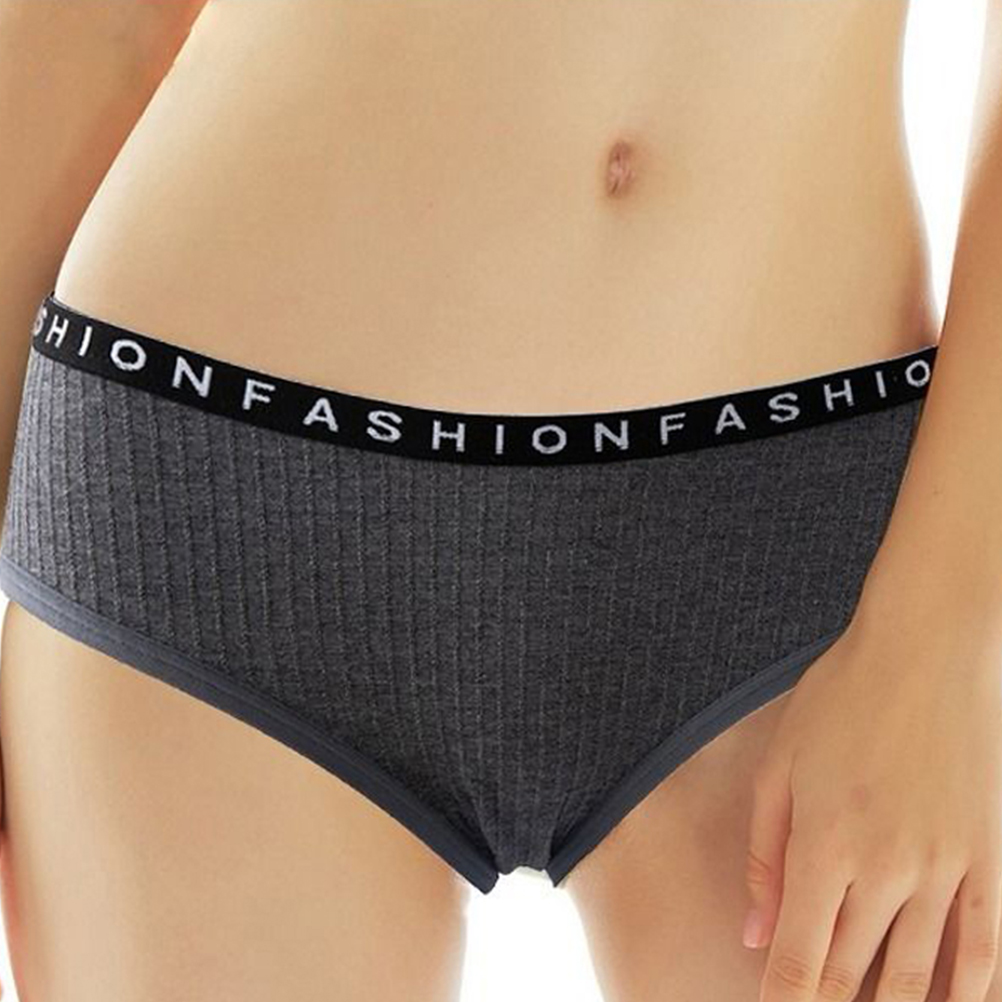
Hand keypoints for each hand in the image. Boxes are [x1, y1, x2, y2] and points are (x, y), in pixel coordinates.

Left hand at [742, 617, 1001, 1001]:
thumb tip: (756, 934)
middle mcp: (885, 869)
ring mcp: (944, 867)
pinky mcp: (987, 857)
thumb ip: (764, 856)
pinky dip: (968, 992)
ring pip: (917, 974)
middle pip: (853, 973)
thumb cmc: (841, 700)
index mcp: (823, 845)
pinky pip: (984, 947)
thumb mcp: (779, 766)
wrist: (925, 649)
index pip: (800, 959)